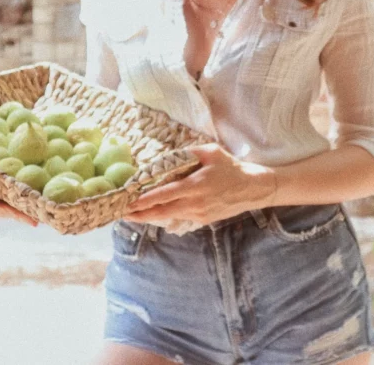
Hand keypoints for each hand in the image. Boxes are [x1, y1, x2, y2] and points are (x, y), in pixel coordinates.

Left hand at [122, 143, 276, 226]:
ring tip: (132, 215)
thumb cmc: (231, 168)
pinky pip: (178, 217)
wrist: (252, 188)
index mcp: (196, 185)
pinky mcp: (202, 220)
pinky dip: (164, 215)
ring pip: (168, 217)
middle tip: (122, 213)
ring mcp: (198, 214)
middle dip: (140, 214)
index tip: (129, 201)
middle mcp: (195, 203)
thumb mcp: (211, 153)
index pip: (164, 194)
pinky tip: (154, 213)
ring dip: (149, 216)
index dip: (145, 200)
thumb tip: (167, 157)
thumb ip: (189, 153)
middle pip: (161, 212)